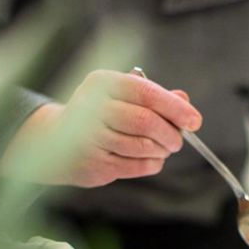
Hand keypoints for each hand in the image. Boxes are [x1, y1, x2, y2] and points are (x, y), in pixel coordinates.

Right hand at [1, 70, 200, 187]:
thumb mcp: (122, 96)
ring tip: (164, 149)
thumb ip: (153, 97)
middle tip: (178, 140)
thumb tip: (184, 101)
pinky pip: (134, 165)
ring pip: (141, 146)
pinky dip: (151, 164)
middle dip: (170, 133)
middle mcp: (91, 107)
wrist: (54, 142)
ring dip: (162, 150)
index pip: (146, 93)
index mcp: (101, 83)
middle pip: (145, 121)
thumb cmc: (98, 115)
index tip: (194, 121)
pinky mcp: (92, 163)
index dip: (175, 108)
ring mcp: (89, 137)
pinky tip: (152, 159)